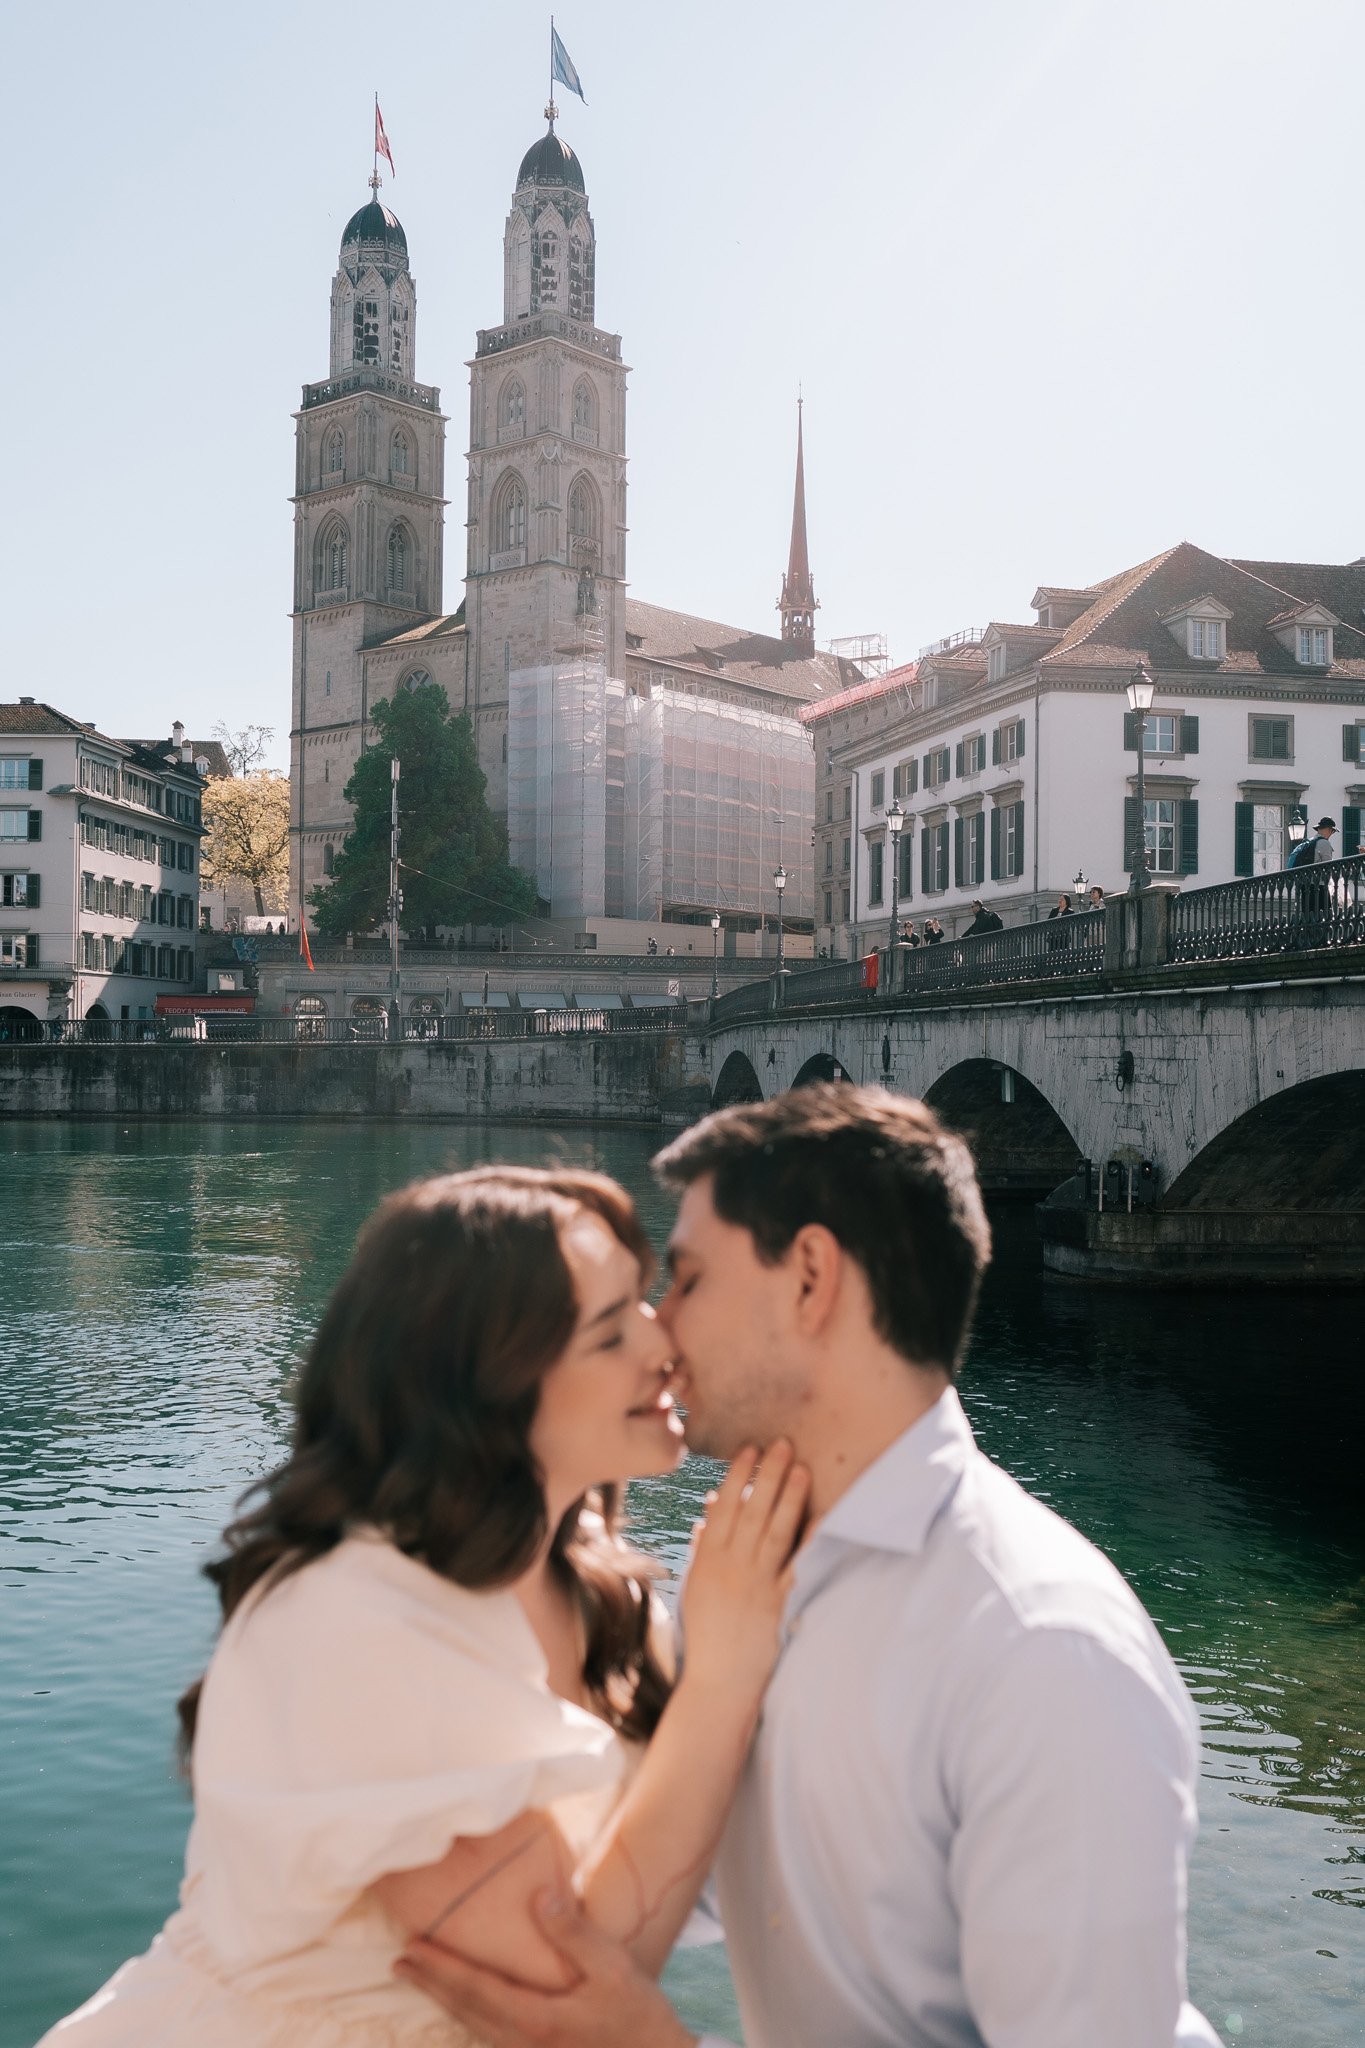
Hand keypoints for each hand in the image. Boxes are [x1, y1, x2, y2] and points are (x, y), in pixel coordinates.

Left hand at [395, 1887, 696, 2047]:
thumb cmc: (637, 2015)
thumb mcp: (612, 1968)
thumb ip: (573, 1933)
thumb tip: (539, 1896)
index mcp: (536, 2018)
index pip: (475, 1989)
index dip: (440, 1969)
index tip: (412, 1948)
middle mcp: (524, 2042)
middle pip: (465, 2011)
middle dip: (431, 1985)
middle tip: (400, 1962)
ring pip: (474, 2027)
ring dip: (445, 2001)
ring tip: (421, 1979)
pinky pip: (491, 2036)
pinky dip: (469, 2017)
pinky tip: (467, 2007)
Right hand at [680, 1440, 808, 1703]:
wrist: (718, 1682)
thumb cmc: (707, 1633)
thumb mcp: (696, 1586)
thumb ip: (703, 1548)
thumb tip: (708, 1513)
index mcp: (708, 1560)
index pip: (725, 1507)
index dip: (738, 1476)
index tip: (750, 1449)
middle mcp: (731, 1567)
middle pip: (752, 1512)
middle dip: (768, 1475)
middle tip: (783, 1444)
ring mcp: (755, 1586)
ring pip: (774, 1533)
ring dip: (789, 1499)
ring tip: (803, 1469)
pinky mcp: (778, 1605)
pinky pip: (797, 1567)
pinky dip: (810, 1543)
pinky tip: (825, 1520)